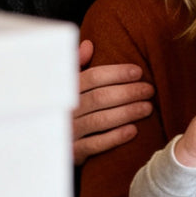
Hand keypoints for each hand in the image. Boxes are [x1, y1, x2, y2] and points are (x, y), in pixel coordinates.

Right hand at [72, 39, 154, 164]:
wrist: (46, 144)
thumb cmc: (66, 109)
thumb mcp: (67, 86)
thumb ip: (77, 65)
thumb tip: (88, 44)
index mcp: (65, 90)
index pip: (92, 77)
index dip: (117, 73)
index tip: (138, 72)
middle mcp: (65, 110)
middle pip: (99, 97)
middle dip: (128, 92)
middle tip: (149, 90)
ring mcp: (68, 131)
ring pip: (100, 120)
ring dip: (126, 112)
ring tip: (147, 107)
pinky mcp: (72, 152)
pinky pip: (94, 145)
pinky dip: (114, 137)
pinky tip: (133, 130)